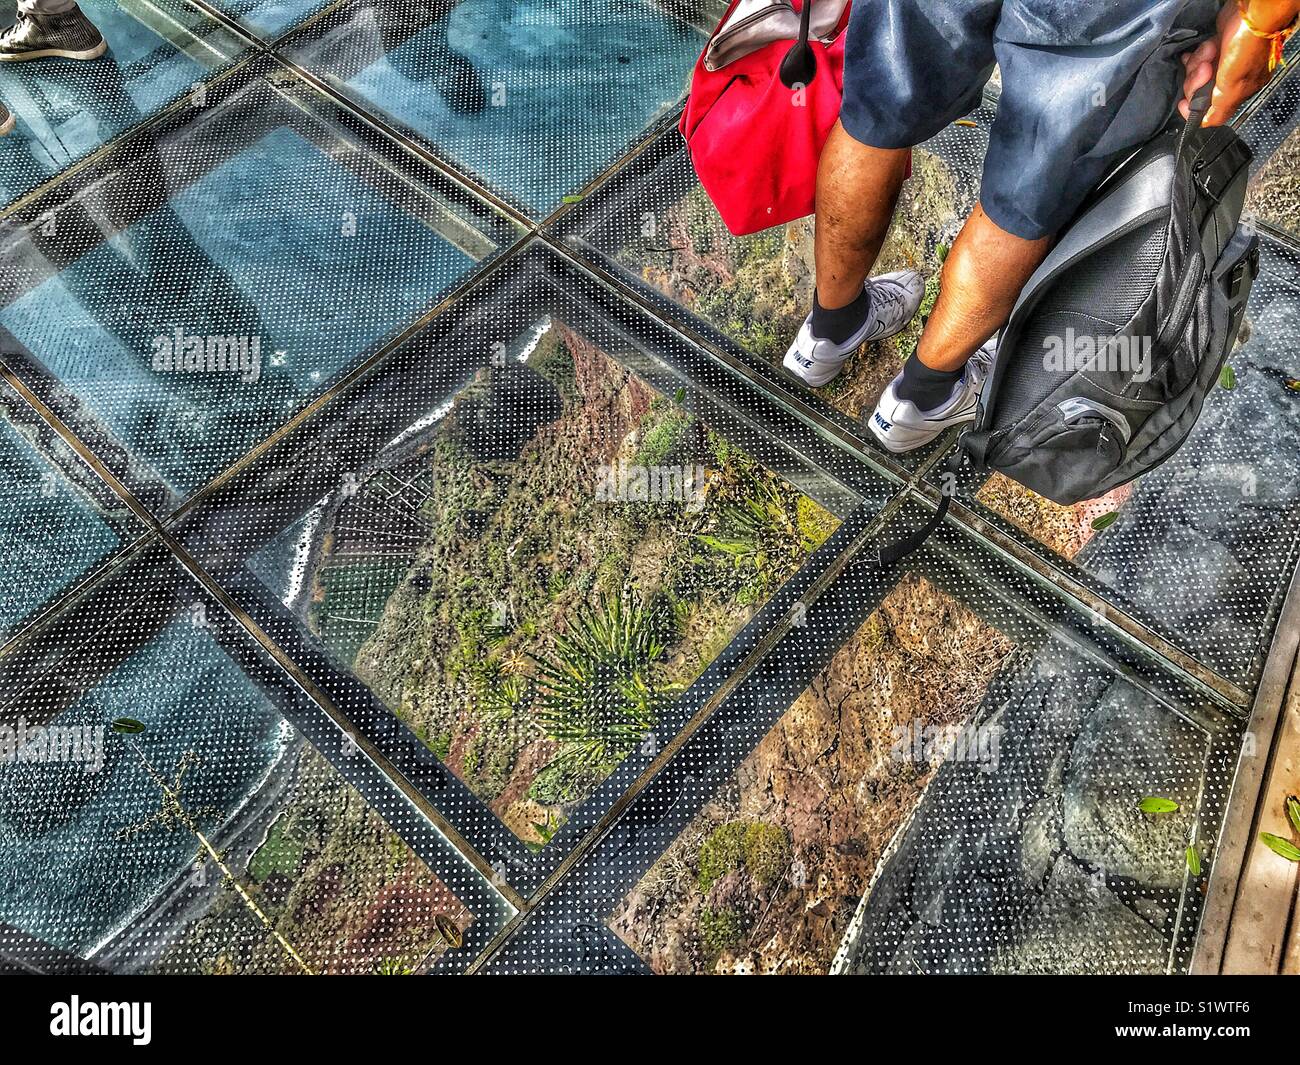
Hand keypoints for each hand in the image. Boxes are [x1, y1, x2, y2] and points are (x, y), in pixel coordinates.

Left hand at [1179, 3, 1279, 125]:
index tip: (1183, 102)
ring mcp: (1224, 63)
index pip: (1209, 113)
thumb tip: (1206, 125)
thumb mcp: (1233, 87)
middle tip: (1204, 67)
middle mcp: (1231, 80)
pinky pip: (1199, 57)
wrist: (1251, 14)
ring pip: (1196, 74)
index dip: (1193, 110)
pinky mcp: (1218, 47)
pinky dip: (1198, 53)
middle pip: (1198, 92)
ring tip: (1209, 51)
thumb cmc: (1245, 50)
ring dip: (1197, 63)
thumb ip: (1219, 110)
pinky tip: (1205, 46)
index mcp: (1238, 92)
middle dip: (1195, 81)